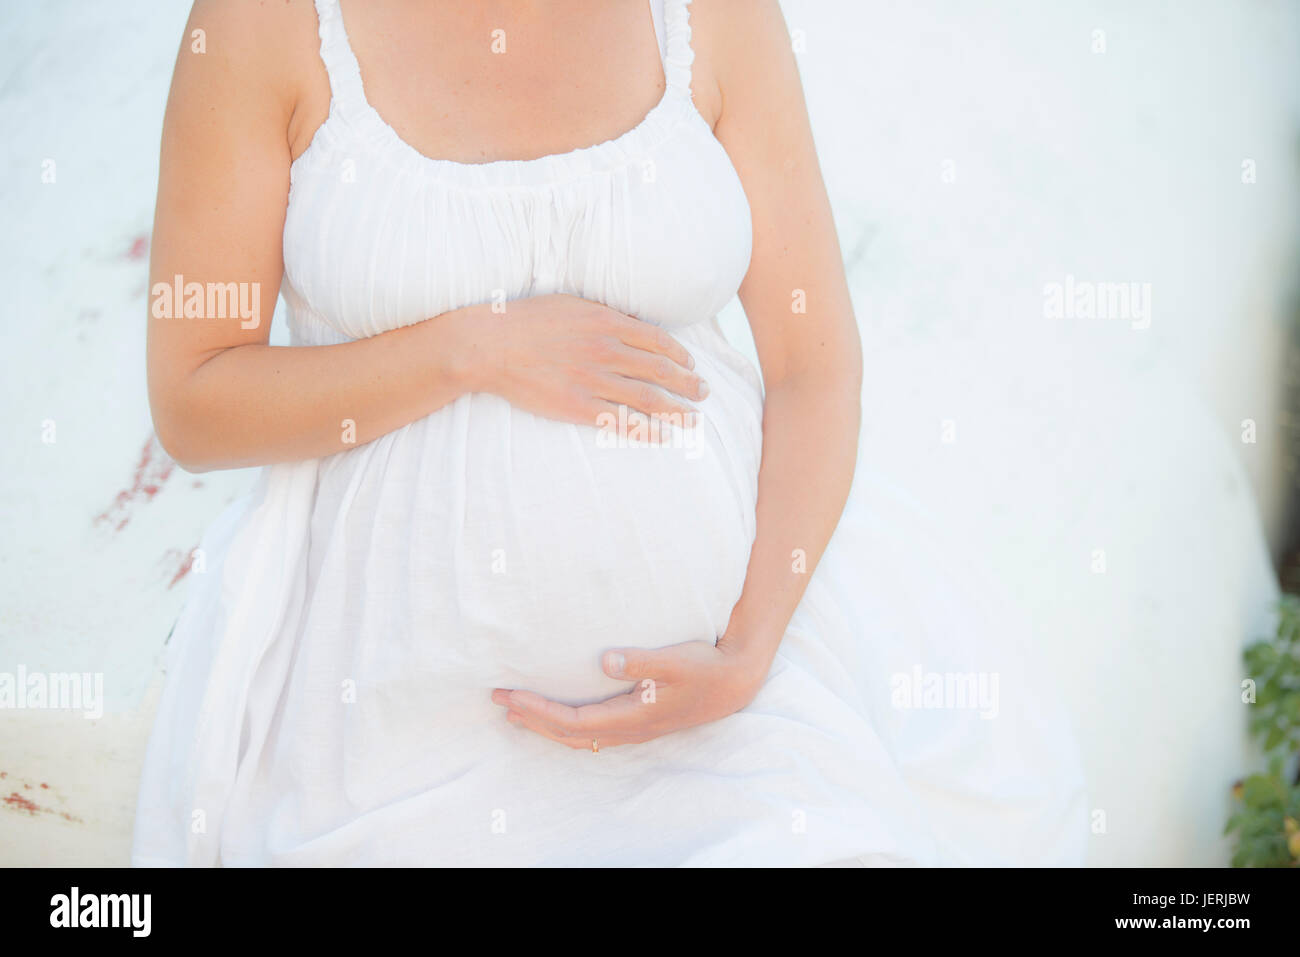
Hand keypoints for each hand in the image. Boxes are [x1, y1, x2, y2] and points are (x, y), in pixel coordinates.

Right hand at [456, 294, 709, 428]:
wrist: (490, 345)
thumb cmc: (527, 321)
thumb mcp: (571, 304)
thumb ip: (603, 314)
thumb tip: (629, 322)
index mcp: (607, 322)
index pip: (658, 340)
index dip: (680, 355)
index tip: (691, 364)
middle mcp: (606, 350)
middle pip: (661, 370)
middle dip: (688, 384)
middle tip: (705, 394)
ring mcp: (594, 380)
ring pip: (648, 397)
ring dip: (676, 410)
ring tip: (694, 419)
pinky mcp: (578, 406)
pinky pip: (621, 421)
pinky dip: (646, 430)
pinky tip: (662, 436)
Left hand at [490, 637, 771, 749]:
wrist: (735, 683)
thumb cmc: (705, 668)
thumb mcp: (675, 659)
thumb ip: (641, 661)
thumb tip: (604, 662)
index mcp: (631, 716)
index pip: (572, 721)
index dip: (538, 711)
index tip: (510, 696)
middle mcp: (628, 729)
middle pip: (568, 734)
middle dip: (531, 719)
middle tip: (498, 700)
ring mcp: (634, 729)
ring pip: (579, 737)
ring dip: (545, 725)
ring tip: (517, 713)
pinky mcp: (639, 722)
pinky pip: (592, 733)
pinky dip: (566, 727)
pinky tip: (559, 718)